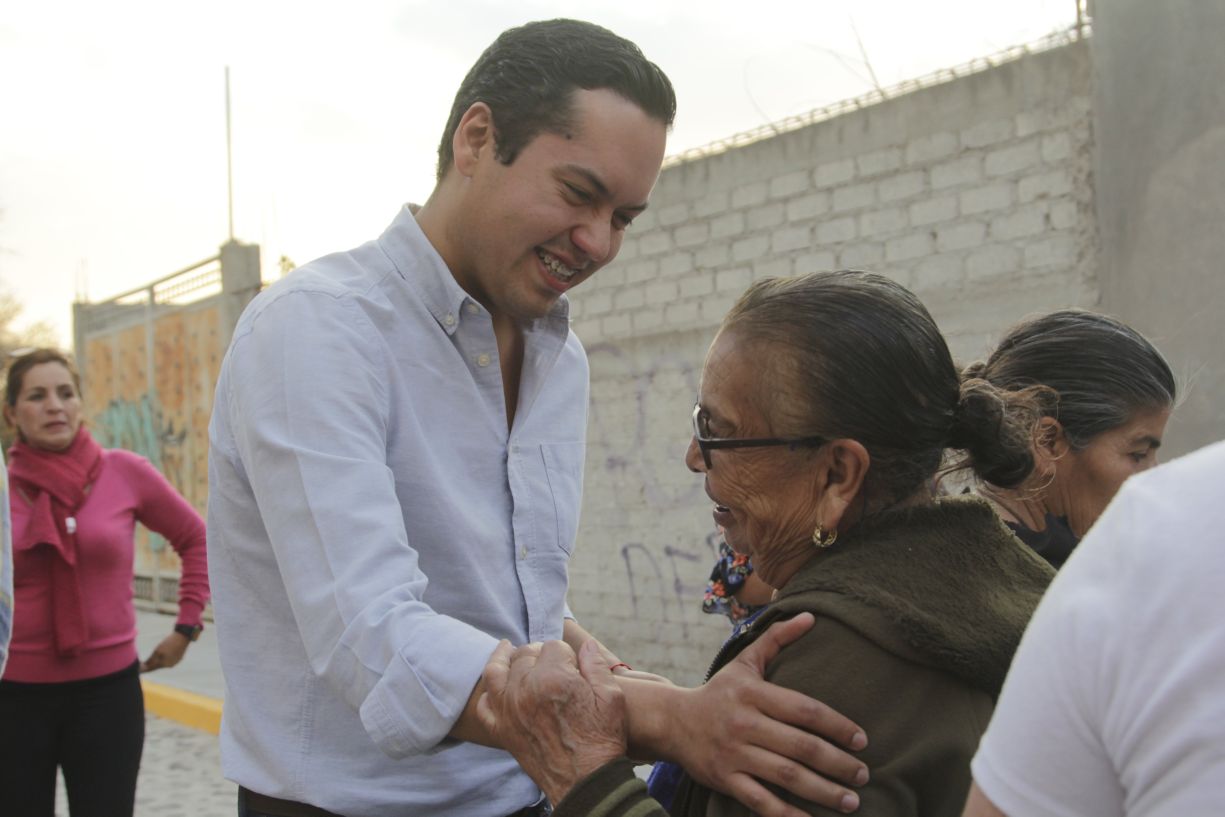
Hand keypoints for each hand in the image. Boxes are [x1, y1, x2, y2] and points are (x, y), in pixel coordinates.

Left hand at [140, 632, 189, 672]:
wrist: (182, 637)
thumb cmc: (169, 643)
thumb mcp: (157, 650)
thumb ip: (151, 659)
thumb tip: (144, 666)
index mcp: (164, 664)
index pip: (151, 668)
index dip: (144, 668)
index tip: (138, 668)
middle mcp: (169, 666)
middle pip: (157, 666)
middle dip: (151, 664)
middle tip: (144, 662)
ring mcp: (175, 662)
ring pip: (163, 663)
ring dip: (158, 661)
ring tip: (154, 656)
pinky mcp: (179, 658)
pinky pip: (169, 660)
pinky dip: (165, 658)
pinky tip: (164, 653)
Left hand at [478, 639, 626, 803]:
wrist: (586, 783)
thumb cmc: (602, 740)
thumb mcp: (611, 697)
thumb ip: (596, 665)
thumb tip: (587, 645)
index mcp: (554, 678)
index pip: (553, 646)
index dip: (566, 654)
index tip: (575, 667)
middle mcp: (525, 690)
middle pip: (524, 654)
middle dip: (539, 654)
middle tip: (552, 664)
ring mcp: (509, 710)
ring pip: (497, 671)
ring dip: (504, 659)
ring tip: (509, 651)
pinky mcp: (501, 730)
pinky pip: (485, 704)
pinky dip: (489, 692)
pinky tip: (497, 685)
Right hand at [668, 613, 868, 815]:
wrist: (672, 722)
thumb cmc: (719, 691)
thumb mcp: (745, 661)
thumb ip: (778, 639)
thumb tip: (810, 616)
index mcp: (753, 693)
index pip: (804, 709)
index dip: (836, 726)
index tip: (862, 740)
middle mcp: (744, 723)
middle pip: (799, 746)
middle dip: (837, 763)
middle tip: (863, 775)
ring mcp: (733, 753)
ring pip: (785, 775)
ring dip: (822, 791)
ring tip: (850, 801)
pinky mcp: (724, 779)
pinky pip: (760, 801)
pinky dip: (786, 814)